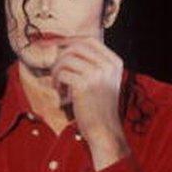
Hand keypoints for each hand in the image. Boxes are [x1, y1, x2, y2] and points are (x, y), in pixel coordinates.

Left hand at [51, 38, 128, 170]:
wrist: (104, 130)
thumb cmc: (99, 107)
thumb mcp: (104, 81)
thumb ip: (92, 63)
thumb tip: (65, 46)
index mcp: (115, 62)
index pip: (90, 41)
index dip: (71, 42)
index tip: (58, 49)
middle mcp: (108, 65)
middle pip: (76, 47)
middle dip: (61, 56)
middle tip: (56, 71)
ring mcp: (97, 74)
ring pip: (66, 59)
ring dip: (57, 71)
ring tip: (59, 85)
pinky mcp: (84, 84)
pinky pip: (62, 73)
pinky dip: (57, 82)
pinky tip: (61, 94)